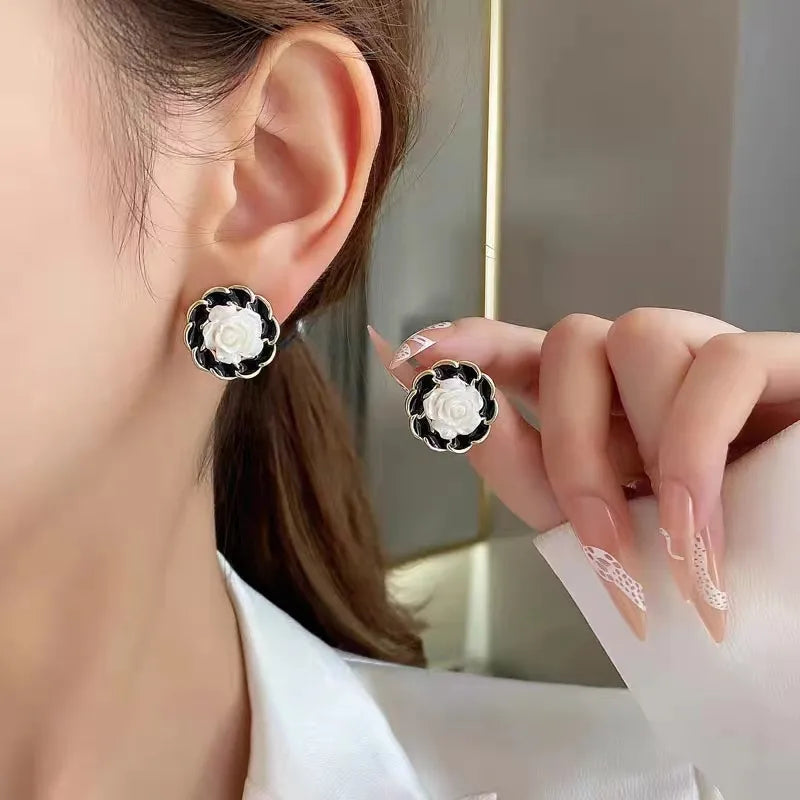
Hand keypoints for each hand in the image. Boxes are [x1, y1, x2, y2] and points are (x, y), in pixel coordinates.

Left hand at [369, 310, 799, 641]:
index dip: (471, 343)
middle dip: (569, 443)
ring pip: (638, 337)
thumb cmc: (702, 563)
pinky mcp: (776, 362)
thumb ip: (533, 474)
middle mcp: (643, 368)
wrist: (787, 593)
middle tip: (600, 538)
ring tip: (676, 545)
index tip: (418, 353)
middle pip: (572, 342)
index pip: (525, 350)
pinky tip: (701, 525)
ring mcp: (706, 356)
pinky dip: (695, 451)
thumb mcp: (604, 528)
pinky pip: (722, 365)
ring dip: (641, 448)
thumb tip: (456, 414)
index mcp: (597, 403)